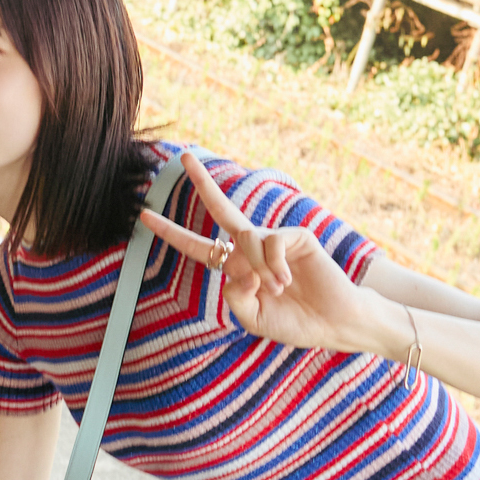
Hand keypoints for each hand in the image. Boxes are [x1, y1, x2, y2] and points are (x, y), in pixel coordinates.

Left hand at [139, 152, 375, 355]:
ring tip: (278, 288)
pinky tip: (287, 280)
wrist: (335, 323)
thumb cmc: (295, 321)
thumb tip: (236, 270)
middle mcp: (251, 248)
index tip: (144, 215)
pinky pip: (271, 243)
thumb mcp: (253, 317)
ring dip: (259, 268)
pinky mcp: (297, 236)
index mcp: (236, 267)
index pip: (198, 246)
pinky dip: (274, 265)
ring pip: (245, 239)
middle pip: (221, 208)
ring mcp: (274, 238)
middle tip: (184, 155)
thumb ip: (235, 297)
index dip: (172, 232)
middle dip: (202, 182)